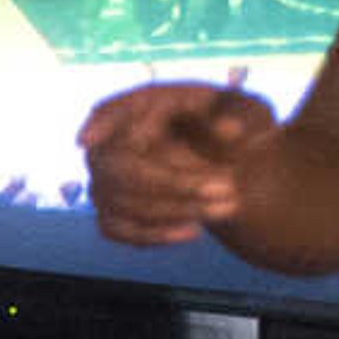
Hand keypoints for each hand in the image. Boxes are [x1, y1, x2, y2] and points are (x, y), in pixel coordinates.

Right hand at [79, 74, 271, 244]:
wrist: (233, 168)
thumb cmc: (237, 130)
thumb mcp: (250, 115)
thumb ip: (241, 116)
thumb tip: (228, 131)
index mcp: (141, 105)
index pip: (108, 112)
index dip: (97, 127)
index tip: (87, 141)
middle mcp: (112, 142)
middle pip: (119, 166)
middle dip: (172, 182)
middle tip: (229, 186)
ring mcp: (106, 181)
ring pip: (120, 201)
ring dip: (175, 208)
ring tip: (229, 206)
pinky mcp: (112, 214)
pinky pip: (119, 228)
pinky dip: (154, 234)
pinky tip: (194, 231)